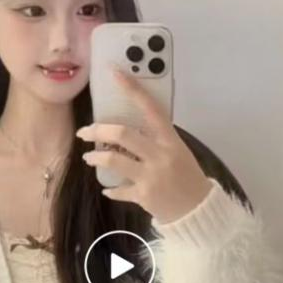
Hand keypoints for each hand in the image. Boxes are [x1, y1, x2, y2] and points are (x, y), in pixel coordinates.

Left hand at [76, 67, 212, 223]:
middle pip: (122, 134)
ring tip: (89, 158)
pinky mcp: (143, 195)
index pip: (150, 108)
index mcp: (170, 140)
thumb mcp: (178, 151)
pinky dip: (111, 189)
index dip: (132, 89)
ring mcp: (150, 176)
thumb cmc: (187, 176)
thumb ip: (156, 139)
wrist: (198, 209)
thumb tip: (129, 128)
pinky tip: (108, 189)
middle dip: (97, 131)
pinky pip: (118, 190)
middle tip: (84, 132)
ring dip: (96, 158)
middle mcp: (160, 155)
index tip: (115, 73)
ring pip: (113, 160)